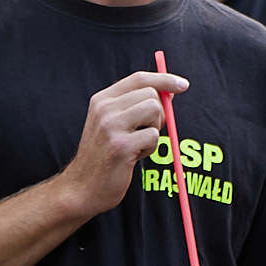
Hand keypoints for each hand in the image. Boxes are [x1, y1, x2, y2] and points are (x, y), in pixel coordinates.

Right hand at [63, 70, 185, 216]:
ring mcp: (111, 126)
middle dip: (159, 114)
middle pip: (152, 95)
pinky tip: (134, 156)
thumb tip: (169, 91)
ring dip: (154, 130)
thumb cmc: (104, 155)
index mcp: (102, 100)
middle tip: (144, 132)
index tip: (183, 84)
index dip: (164, 79)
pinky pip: (154, 136)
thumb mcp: (114, 123)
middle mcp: (104, 108)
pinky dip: (150, 148)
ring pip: (155, 111)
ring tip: (137, 144)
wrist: (82, 187)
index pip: (139, 78)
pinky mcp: (121, 145)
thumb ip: (136, 106)